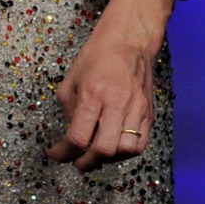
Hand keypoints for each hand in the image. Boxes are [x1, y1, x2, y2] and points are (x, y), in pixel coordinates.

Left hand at [47, 12, 157, 172]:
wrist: (130, 41)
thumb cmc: (96, 58)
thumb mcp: (71, 82)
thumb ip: (70, 113)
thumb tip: (73, 140)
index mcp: (93, 94)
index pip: (78, 138)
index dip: (62, 154)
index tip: (55, 154)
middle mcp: (117, 103)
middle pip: (103, 150)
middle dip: (85, 162)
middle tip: (76, 160)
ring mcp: (137, 108)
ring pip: (125, 151)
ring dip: (108, 159)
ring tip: (97, 152)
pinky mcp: (149, 112)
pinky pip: (140, 145)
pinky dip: (125, 153)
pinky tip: (114, 144)